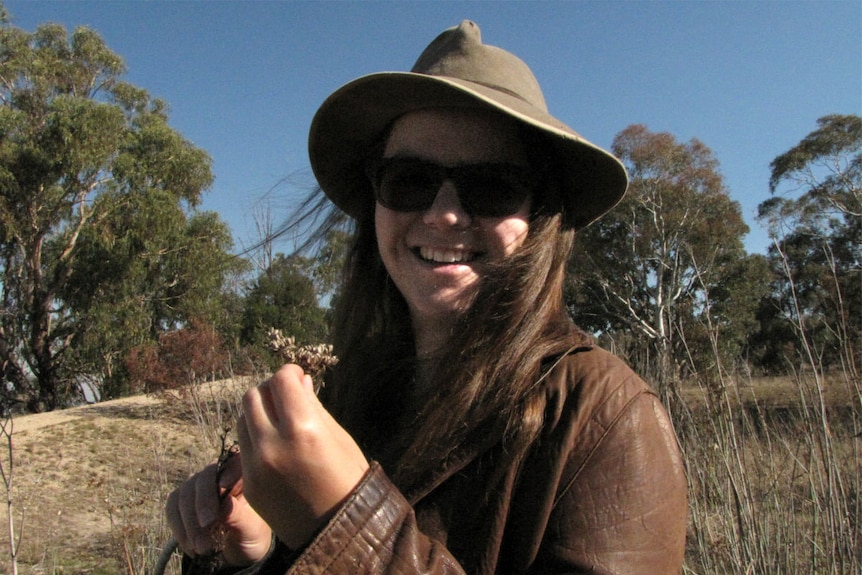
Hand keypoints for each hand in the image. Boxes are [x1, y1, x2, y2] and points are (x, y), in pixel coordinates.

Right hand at [165, 452, 272, 565]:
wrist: (235, 554)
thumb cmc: (249, 536)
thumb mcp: (251, 530)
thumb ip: (239, 517)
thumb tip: (225, 504)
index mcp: (242, 477)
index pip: (236, 463)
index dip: (230, 469)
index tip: (225, 485)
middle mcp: (218, 476)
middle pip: (205, 477)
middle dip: (203, 502)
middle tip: (207, 525)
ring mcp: (197, 487)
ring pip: (185, 493)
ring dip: (190, 522)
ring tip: (202, 548)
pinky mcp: (180, 501)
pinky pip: (172, 508)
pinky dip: (179, 528)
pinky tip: (190, 547)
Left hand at [238, 364, 369, 548]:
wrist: (337, 531)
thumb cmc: (348, 480)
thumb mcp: (339, 438)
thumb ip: (314, 407)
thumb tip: (300, 381)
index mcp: (303, 430)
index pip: (280, 381)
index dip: (289, 372)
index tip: (297, 376)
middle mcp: (273, 446)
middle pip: (253, 395)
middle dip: (270, 389)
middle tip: (286, 395)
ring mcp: (256, 467)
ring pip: (243, 418)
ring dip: (259, 412)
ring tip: (279, 419)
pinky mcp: (249, 484)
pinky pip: (244, 446)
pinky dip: (256, 437)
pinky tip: (275, 444)